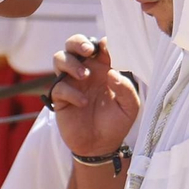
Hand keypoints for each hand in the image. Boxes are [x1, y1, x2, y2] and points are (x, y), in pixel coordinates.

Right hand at [49, 35, 140, 157]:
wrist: (100, 147)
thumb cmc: (116, 123)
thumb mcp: (129, 107)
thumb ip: (126, 89)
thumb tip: (112, 73)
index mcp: (104, 69)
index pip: (100, 47)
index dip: (102, 43)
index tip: (107, 46)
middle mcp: (86, 72)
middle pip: (73, 44)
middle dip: (78, 42)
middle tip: (88, 50)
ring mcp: (71, 83)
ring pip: (60, 58)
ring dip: (71, 63)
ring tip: (84, 75)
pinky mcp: (60, 98)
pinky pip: (59, 87)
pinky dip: (70, 92)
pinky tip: (83, 102)